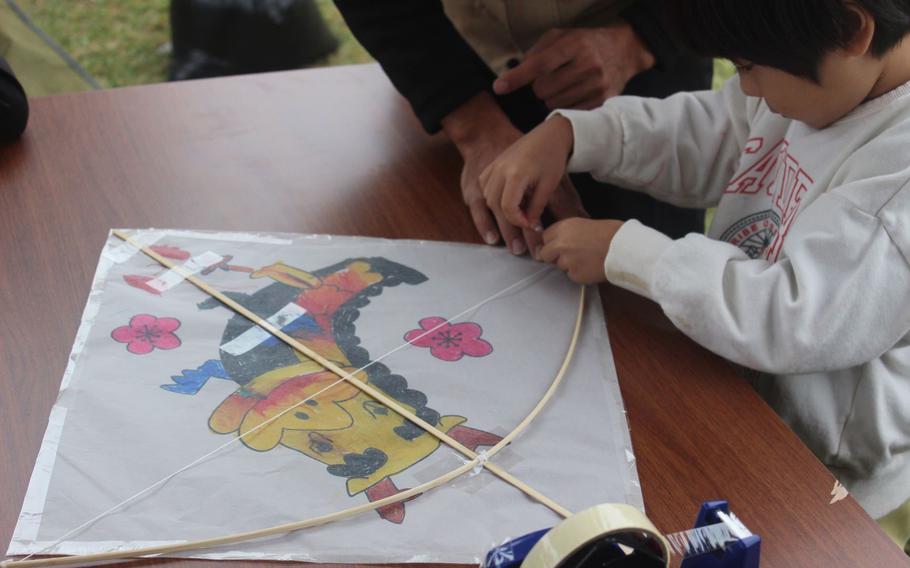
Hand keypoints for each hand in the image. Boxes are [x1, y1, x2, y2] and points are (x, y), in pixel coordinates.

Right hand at [479, 115, 574, 231]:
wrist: (549, 133)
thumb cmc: (552, 157)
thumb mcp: (549, 185)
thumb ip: (537, 208)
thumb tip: (531, 228)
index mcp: (516, 174)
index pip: (508, 208)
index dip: (519, 222)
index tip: (531, 226)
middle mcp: (500, 170)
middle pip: (494, 204)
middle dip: (508, 222)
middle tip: (520, 235)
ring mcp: (494, 166)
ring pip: (487, 197)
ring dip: (498, 211)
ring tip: (513, 219)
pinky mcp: (492, 164)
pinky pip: (484, 186)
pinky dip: (491, 198)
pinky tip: (503, 203)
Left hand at [492, 21, 654, 109]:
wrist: (624, 51)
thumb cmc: (585, 43)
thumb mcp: (562, 36)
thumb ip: (537, 52)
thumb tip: (513, 74)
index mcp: (575, 44)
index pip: (539, 64)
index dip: (517, 77)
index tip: (499, 87)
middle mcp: (588, 64)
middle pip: (543, 90)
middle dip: (539, 88)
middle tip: (550, 80)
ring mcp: (597, 85)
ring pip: (554, 104)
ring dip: (551, 98)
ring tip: (564, 86)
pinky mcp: (603, 101)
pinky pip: (570, 113)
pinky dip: (565, 107)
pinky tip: (573, 95)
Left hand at [540, 218, 623, 283]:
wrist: (625, 248)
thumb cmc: (611, 233)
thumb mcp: (585, 224)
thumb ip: (567, 233)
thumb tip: (556, 242)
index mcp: (564, 227)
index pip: (545, 237)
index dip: (551, 242)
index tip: (557, 245)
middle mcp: (561, 243)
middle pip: (545, 254)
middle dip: (553, 256)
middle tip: (569, 255)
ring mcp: (567, 260)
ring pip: (559, 266)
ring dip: (569, 265)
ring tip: (587, 259)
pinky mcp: (575, 275)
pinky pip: (571, 275)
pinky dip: (579, 273)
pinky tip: (591, 267)